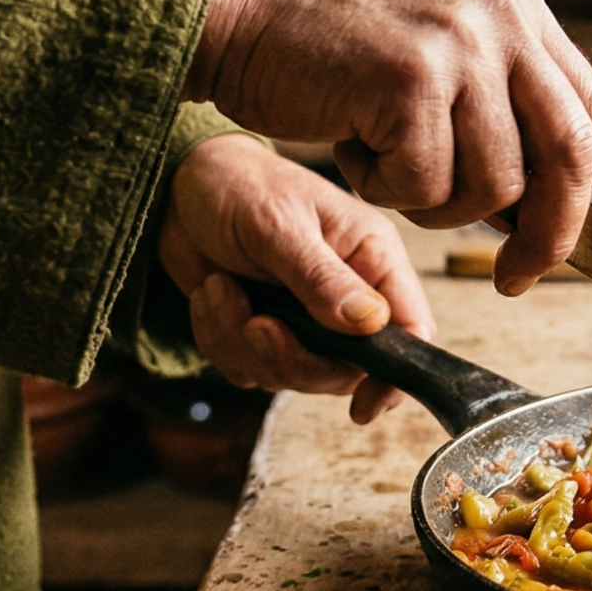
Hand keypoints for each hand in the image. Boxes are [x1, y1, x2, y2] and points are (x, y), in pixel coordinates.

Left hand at [158, 133, 432, 423]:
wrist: (181, 185)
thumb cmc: (240, 186)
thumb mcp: (278, 225)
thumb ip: (322, 277)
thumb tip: (371, 323)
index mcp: (372, 258)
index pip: (410, 329)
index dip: (395, 375)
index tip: (363, 404)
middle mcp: (347, 293)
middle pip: (345, 369)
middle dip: (293, 357)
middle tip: (256, 323)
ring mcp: (304, 318)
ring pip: (291, 374)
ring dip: (243, 343)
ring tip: (219, 288)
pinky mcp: (263, 330)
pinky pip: (247, 367)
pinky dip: (220, 338)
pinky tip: (211, 293)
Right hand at [189, 0, 591, 292]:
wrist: (235, 11)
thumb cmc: (326, 50)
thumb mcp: (435, 62)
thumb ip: (498, 115)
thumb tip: (552, 212)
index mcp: (519, 10)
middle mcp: (502, 17)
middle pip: (570, 156)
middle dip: (550, 235)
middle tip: (515, 278)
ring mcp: (459, 42)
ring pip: (492, 184)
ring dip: (436, 206)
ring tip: (384, 162)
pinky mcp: (411, 77)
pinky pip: (426, 185)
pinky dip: (387, 191)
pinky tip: (352, 147)